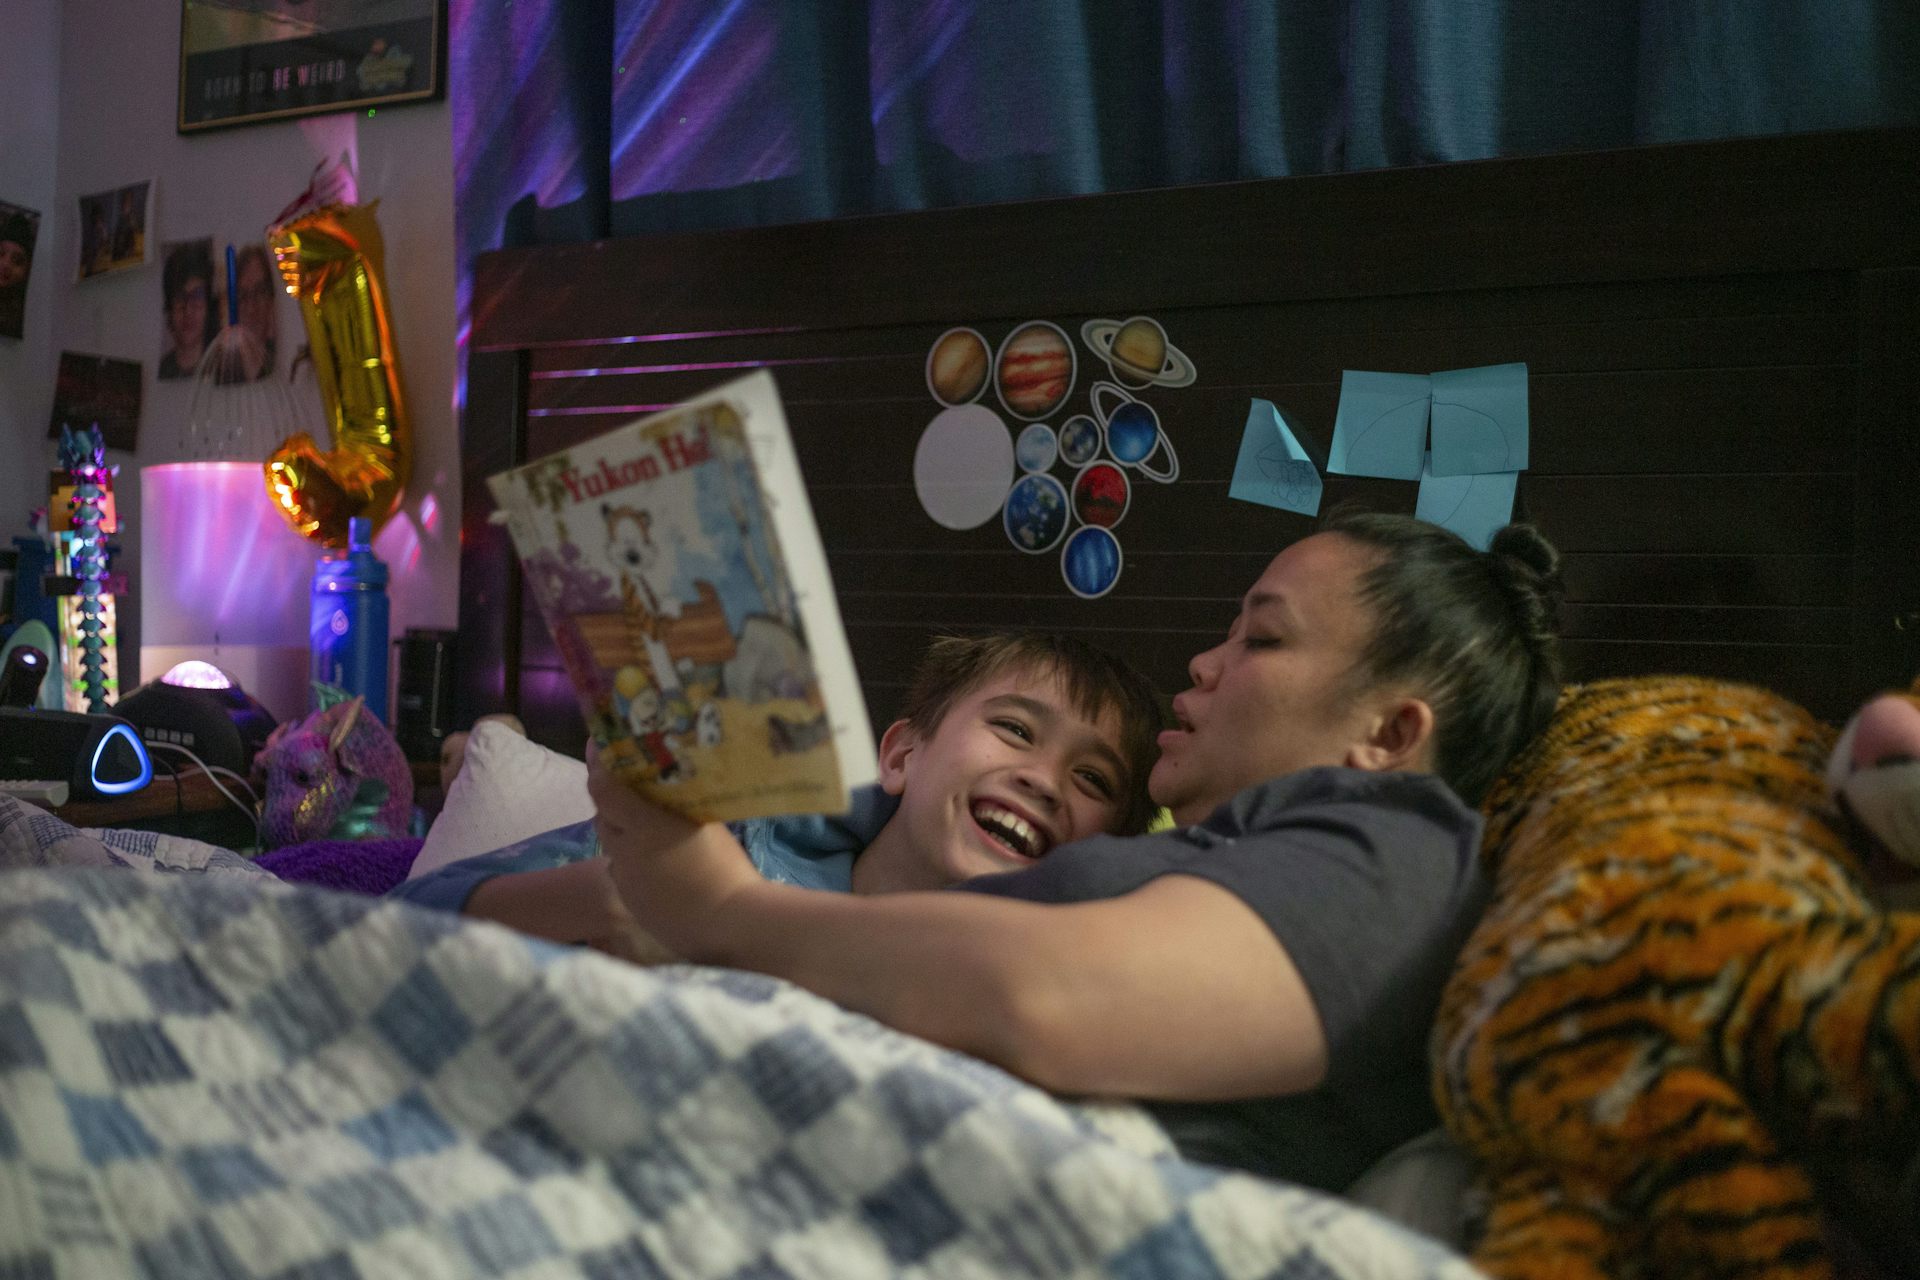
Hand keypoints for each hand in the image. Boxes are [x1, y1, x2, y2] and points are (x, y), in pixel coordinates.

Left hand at [586, 743, 760, 951]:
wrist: (728, 924)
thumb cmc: (726, 868)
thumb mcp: (707, 824)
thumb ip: (680, 806)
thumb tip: (669, 790)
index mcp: (645, 824)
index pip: (602, 787)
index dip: (597, 764)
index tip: (597, 745)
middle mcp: (626, 849)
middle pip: (602, 815)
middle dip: (610, 801)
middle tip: (628, 788)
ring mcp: (625, 878)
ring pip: (611, 845)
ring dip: (621, 833)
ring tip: (645, 828)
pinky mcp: (630, 901)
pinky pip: (623, 872)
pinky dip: (632, 862)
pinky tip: (656, 864)